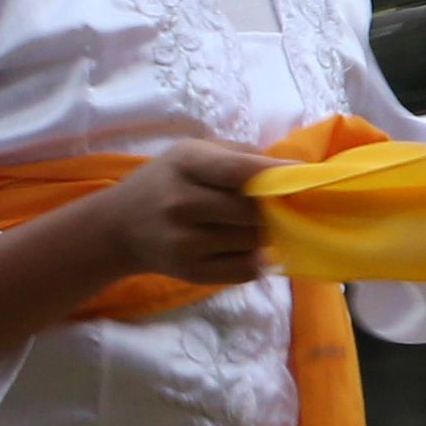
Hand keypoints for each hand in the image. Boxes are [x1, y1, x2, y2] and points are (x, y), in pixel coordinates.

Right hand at [92, 138, 274, 286]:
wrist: (119, 227)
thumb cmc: (167, 182)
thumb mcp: (193, 153)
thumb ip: (240, 155)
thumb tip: (290, 169)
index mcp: (187, 164)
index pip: (238, 170)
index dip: (275, 174)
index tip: (306, 176)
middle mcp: (182, 202)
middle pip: (253, 210)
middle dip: (274, 208)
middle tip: (278, 205)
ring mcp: (185, 242)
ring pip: (254, 241)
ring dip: (264, 234)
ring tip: (252, 225)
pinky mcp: (191, 272)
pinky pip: (245, 270)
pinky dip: (255, 260)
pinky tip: (243, 248)